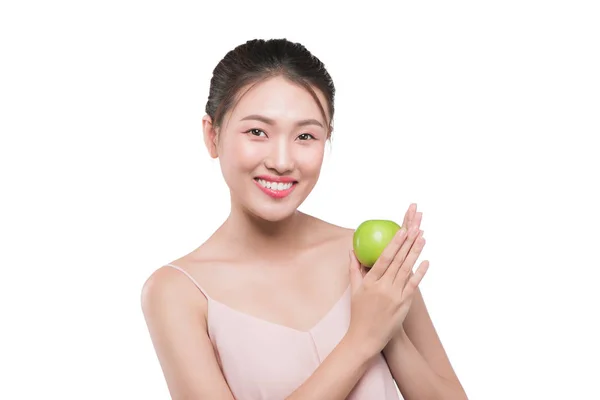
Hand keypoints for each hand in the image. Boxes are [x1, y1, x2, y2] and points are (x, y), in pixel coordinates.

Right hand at [346, 205, 428, 356]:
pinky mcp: (403, 304)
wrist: (366, 337)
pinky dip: (420, 273)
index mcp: (370, 282)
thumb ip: (354, 268)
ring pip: (407, 270)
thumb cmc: (359, 312)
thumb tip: (352, 250)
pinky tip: (426, 262)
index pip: (384, 258)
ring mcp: (394, 296)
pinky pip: (413, 286)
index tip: (402, 230)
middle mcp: (383, 287)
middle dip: (408, 243)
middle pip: (398, 261)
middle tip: (416, 228)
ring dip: (416, 253)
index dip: (394, 243)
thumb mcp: (354, 290)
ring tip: (422, 238)